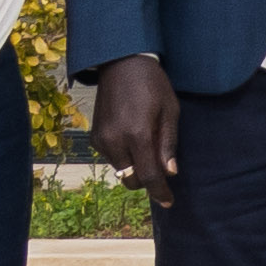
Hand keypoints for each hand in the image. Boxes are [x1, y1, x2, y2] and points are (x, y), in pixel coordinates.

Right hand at [86, 59, 181, 188]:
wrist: (121, 64)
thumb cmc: (153, 85)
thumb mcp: (170, 111)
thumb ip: (168, 144)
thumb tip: (170, 172)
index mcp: (137, 134)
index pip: (148, 176)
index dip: (160, 192)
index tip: (169, 202)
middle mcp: (115, 141)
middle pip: (131, 180)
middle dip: (147, 180)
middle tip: (162, 166)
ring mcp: (101, 140)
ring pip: (120, 171)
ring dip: (135, 167)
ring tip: (149, 144)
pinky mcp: (94, 137)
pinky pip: (112, 159)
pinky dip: (125, 157)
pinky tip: (134, 137)